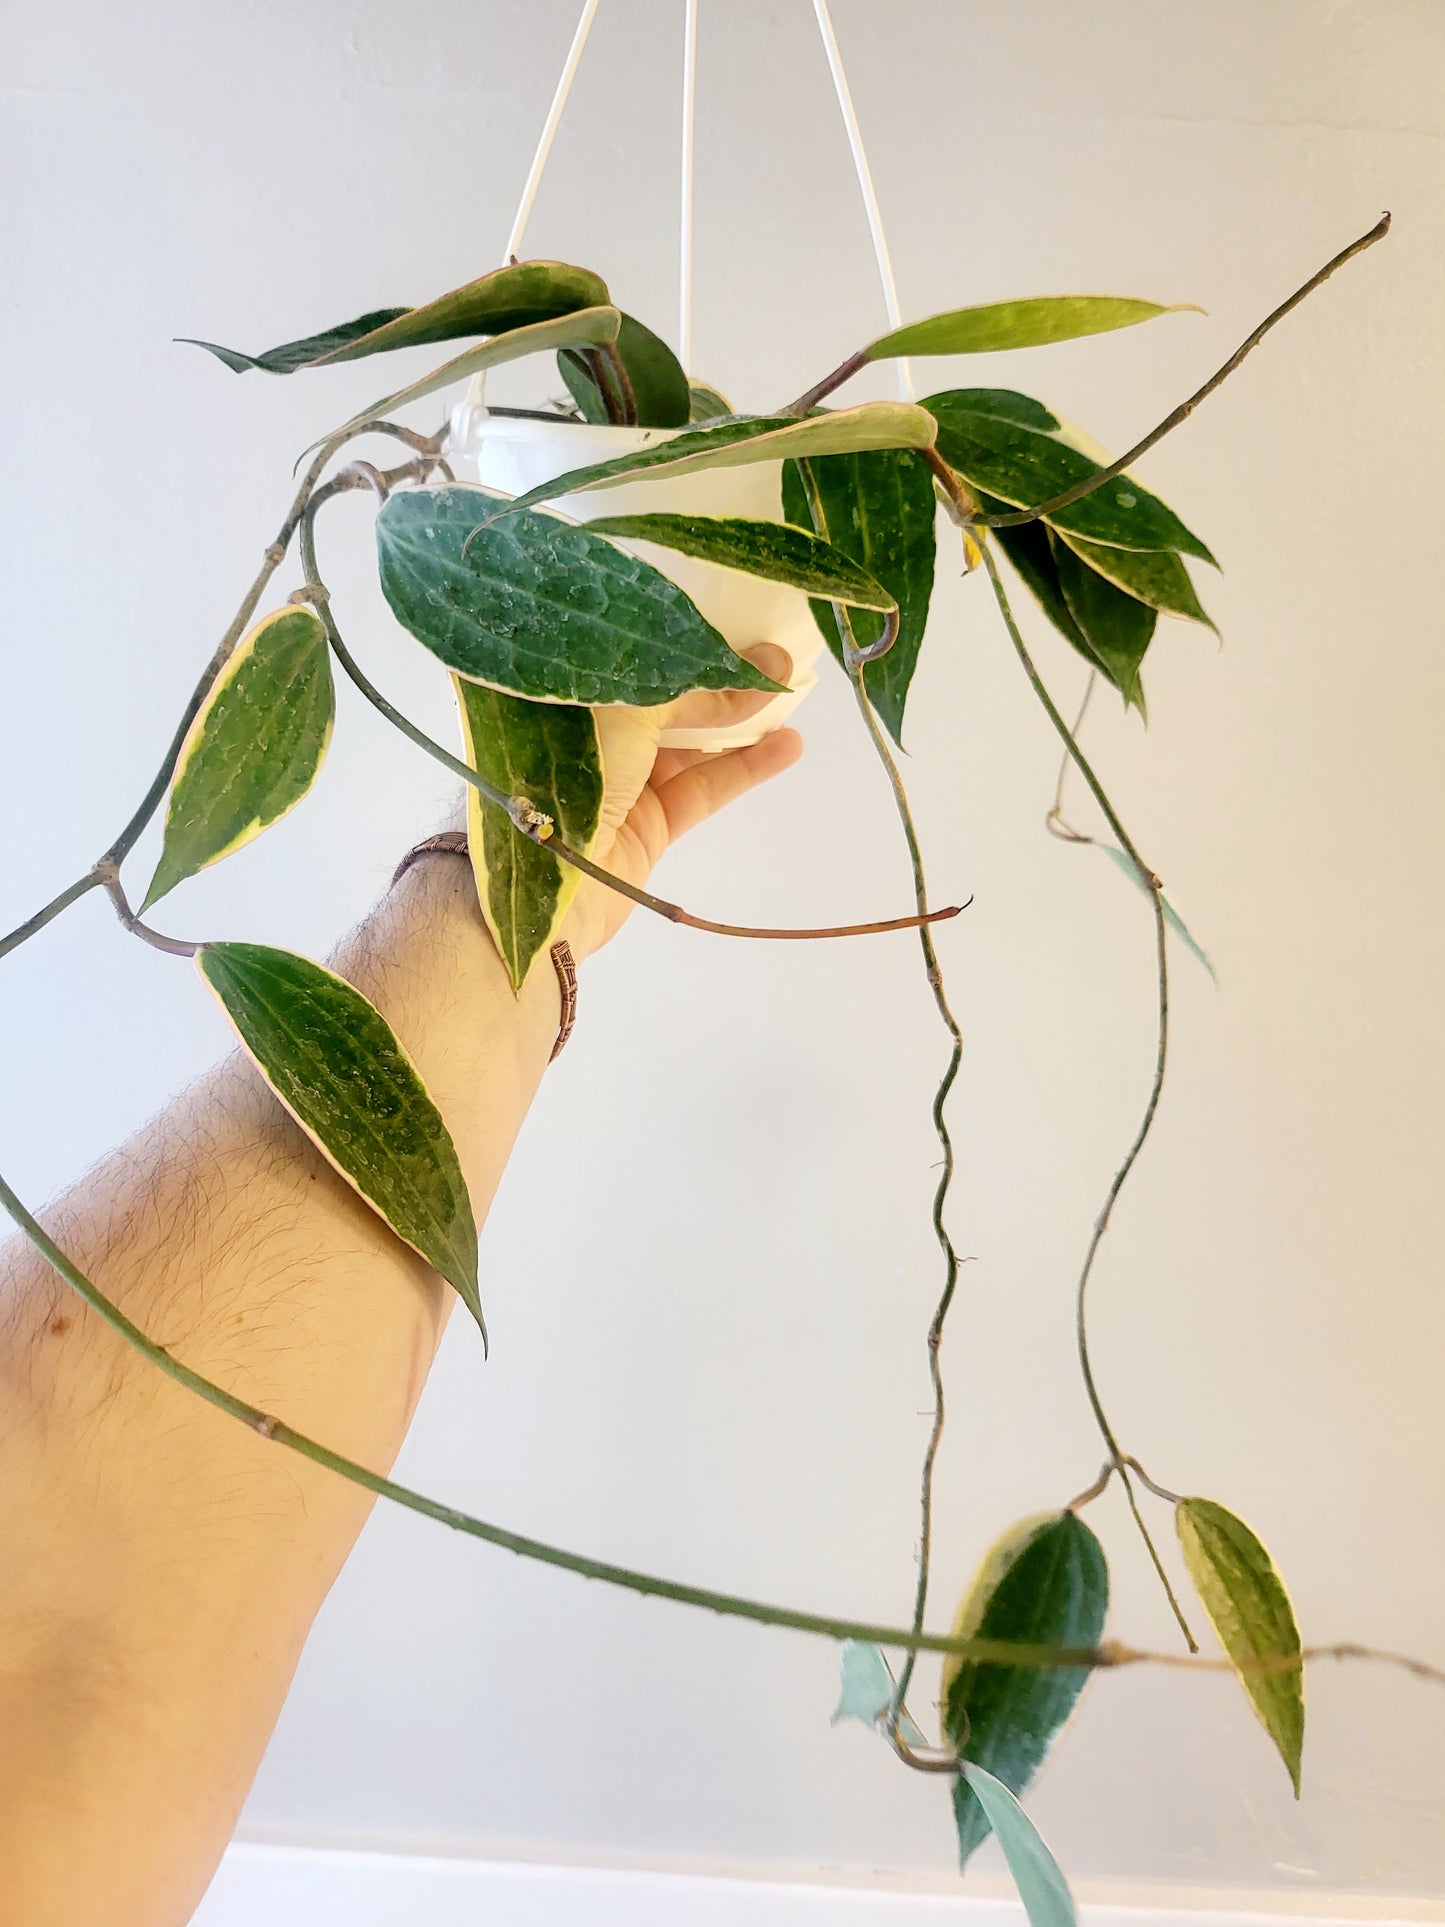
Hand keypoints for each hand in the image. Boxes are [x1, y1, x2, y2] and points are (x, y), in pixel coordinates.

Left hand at [562, 642, 801, 959]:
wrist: (545, 878)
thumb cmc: (573, 769)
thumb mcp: (630, 709)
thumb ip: (693, 689)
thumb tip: (759, 669)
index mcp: (565, 694)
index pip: (633, 661)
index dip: (684, 646)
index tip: (736, 628)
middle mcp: (590, 736)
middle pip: (666, 702)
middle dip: (721, 683)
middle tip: (778, 661)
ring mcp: (619, 784)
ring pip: (689, 746)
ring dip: (740, 724)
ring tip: (792, 695)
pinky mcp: (647, 827)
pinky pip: (701, 789)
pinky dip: (743, 768)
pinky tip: (786, 746)